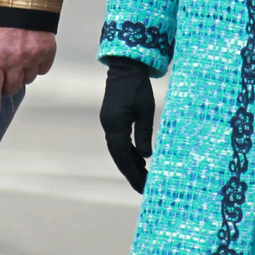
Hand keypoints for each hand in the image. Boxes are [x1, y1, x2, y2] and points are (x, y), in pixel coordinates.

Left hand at [0, 26, 55, 118]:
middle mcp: (15, 60)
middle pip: (12, 87)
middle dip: (6, 87)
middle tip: (4, 80)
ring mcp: (33, 56)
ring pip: (28, 79)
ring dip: (21, 75)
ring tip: (17, 62)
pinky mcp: (47, 49)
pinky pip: (43, 69)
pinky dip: (37, 66)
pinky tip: (31, 56)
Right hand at [99, 57, 154, 193]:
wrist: (125, 67)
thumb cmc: (138, 86)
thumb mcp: (145, 109)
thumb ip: (144, 133)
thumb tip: (146, 157)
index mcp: (116, 125)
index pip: (123, 156)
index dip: (132, 173)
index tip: (143, 187)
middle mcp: (109, 126)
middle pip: (119, 156)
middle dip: (131, 172)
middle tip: (144, 187)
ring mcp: (108, 122)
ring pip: (118, 149)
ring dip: (130, 163)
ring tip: (144, 176)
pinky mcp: (112, 118)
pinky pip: (119, 140)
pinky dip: (128, 151)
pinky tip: (139, 158)